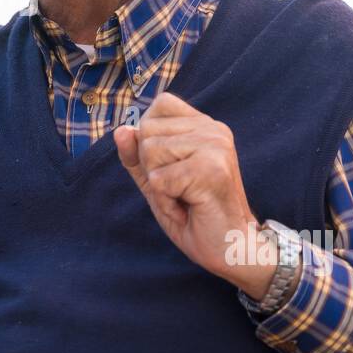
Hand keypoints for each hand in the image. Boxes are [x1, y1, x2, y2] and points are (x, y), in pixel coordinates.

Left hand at [113, 92, 272, 296]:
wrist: (230, 248)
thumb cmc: (194, 214)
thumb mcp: (156, 181)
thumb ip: (136, 155)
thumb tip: (122, 130)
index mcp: (205, 125)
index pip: (161, 105)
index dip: (151, 137)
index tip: (173, 167)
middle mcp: (214, 130)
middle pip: (148, 130)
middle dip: (152, 167)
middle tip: (180, 188)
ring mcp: (215, 146)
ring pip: (150, 152)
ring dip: (159, 186)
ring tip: (185, 198)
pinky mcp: (210, 169)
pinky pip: (158, 180)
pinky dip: (166, 202)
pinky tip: (189, 208)